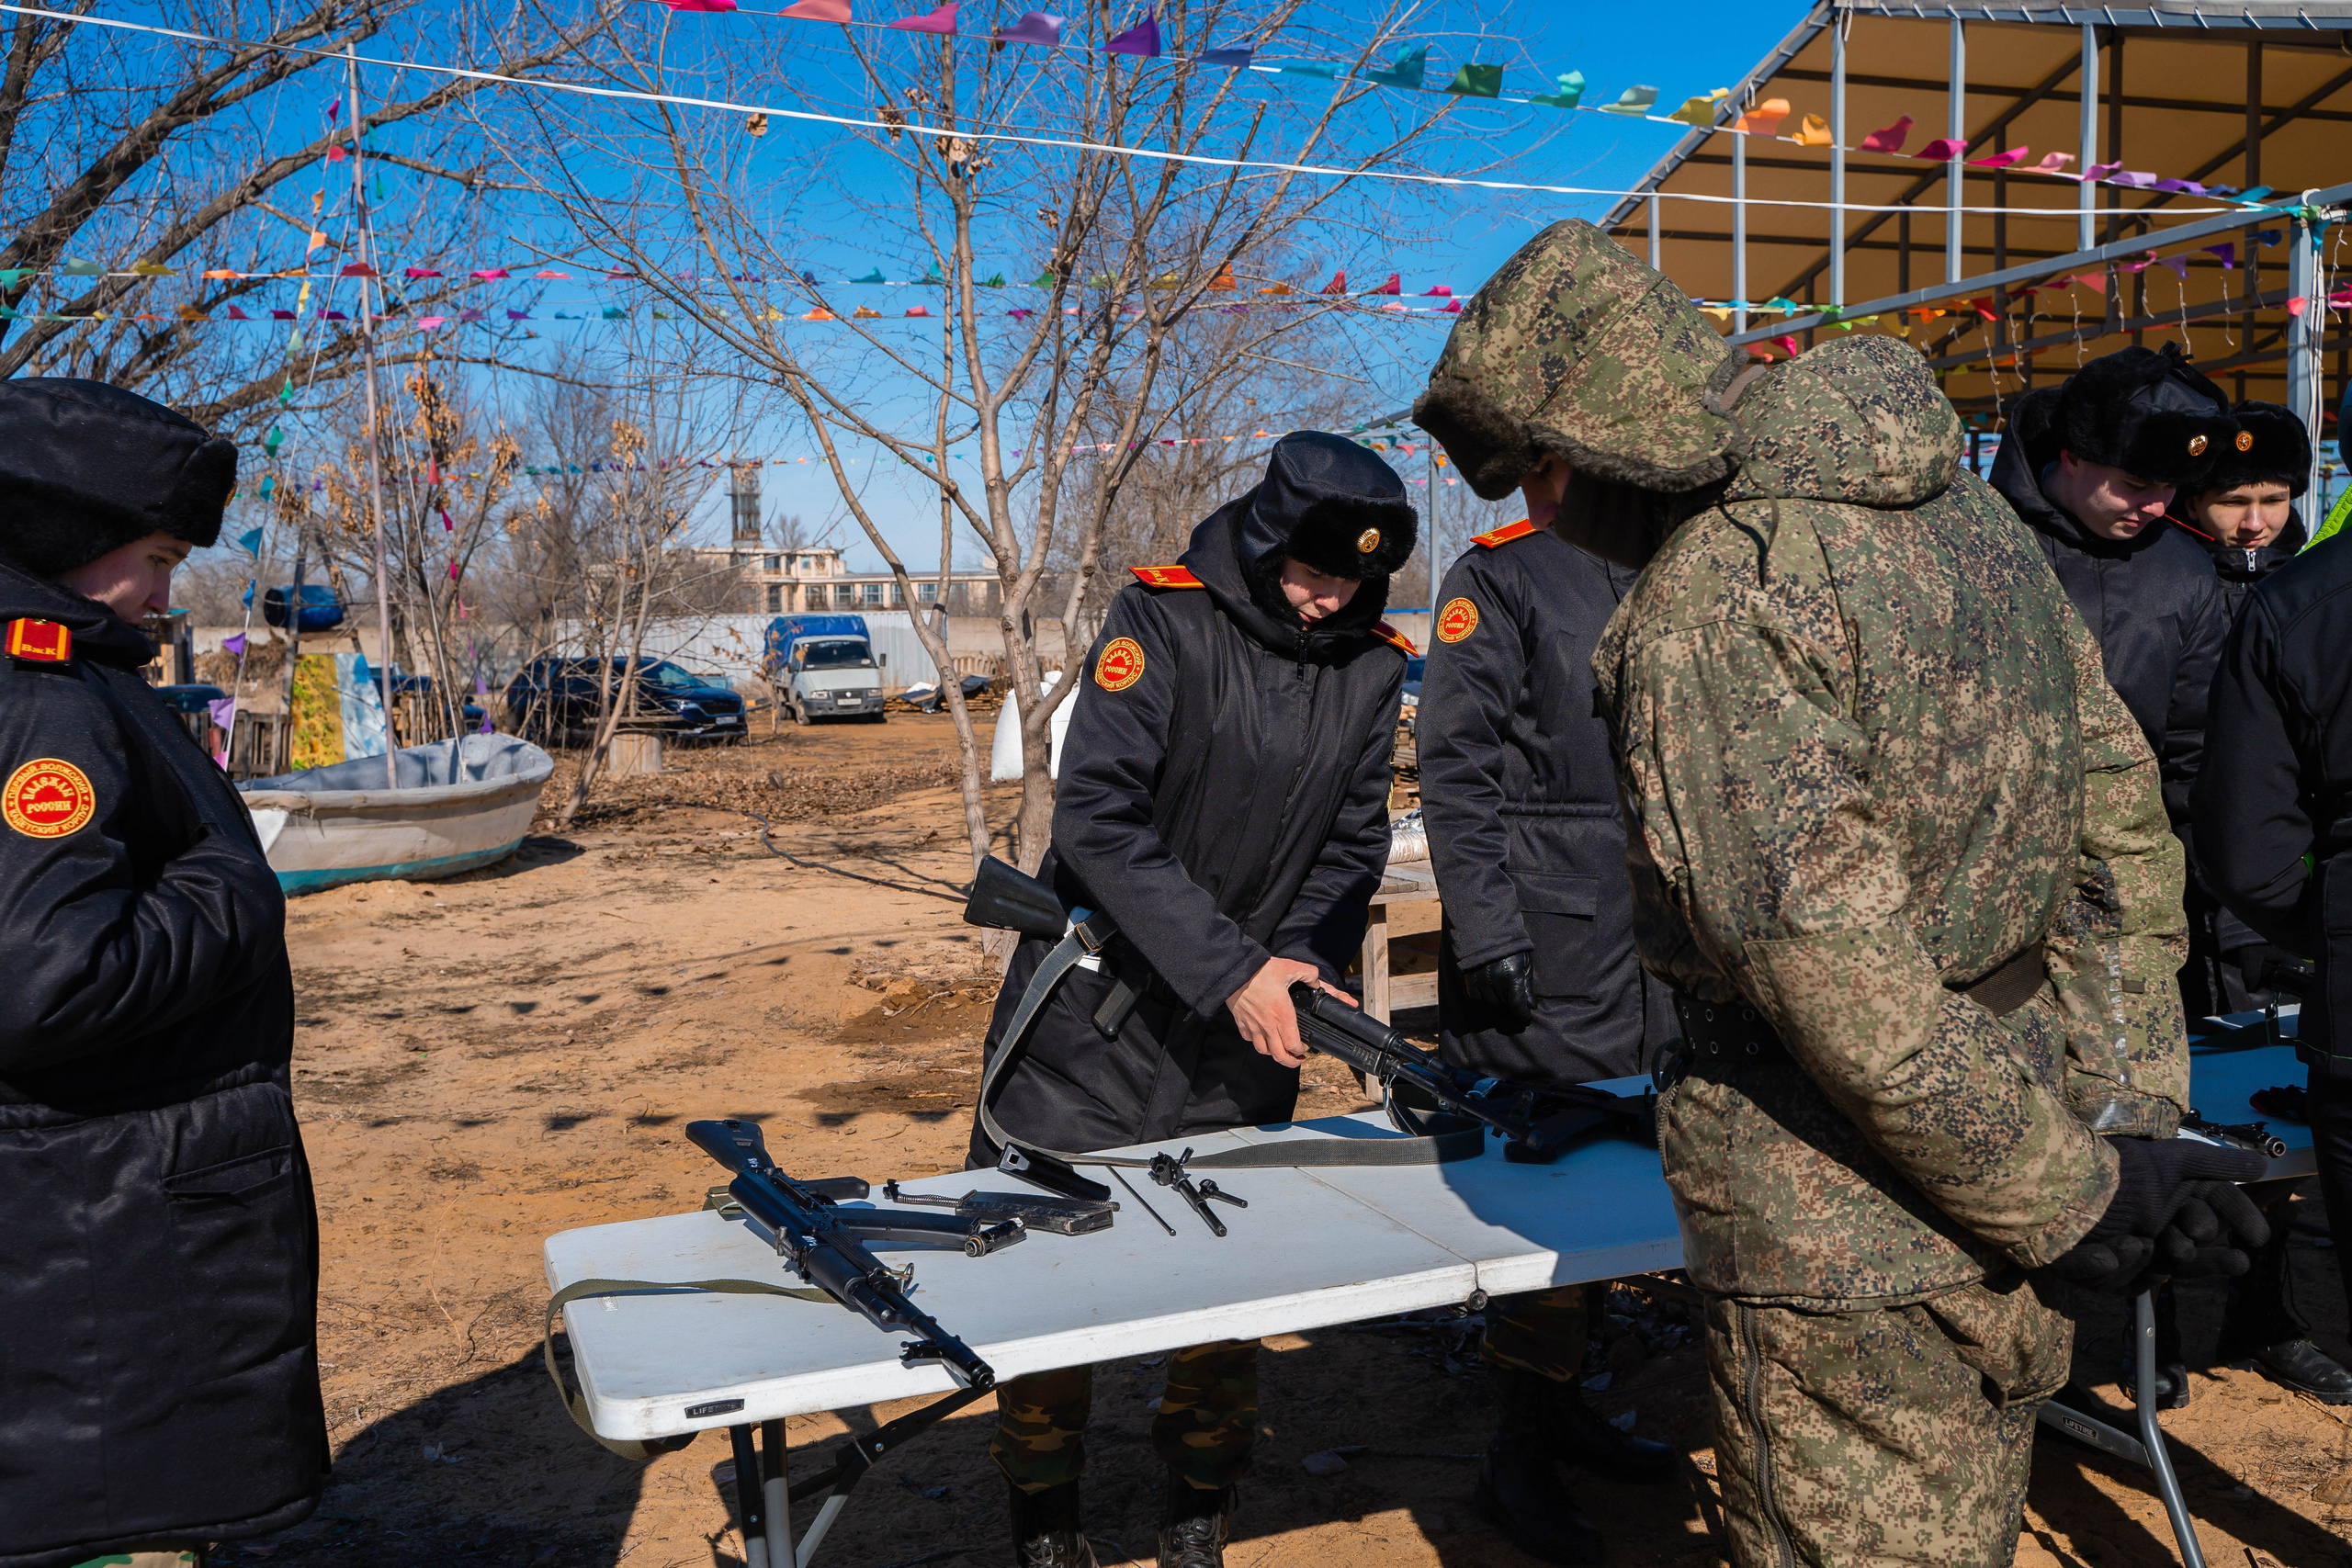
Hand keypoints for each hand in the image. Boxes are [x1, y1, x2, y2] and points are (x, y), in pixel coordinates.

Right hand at [1228, 957, 1348, 1068]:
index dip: (1302, 1050)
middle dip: (1291, 1061)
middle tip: (1298, 1058)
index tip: (1307, 1045)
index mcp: (1282, 1015)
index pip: (1294, 1045)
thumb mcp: (1290, 967)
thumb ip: (1309, 974)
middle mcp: (1268, 1025)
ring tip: (1280, 1049)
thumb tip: (1317, 983)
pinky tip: (1262, 1035)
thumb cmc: (1260, 971)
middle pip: (1280, 1056)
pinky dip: (1257, 1041)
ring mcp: (1253, 1025)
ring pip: (1264, 1051)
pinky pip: (1249, 1039)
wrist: (1234, 971)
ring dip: (1274, 1053)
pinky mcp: (1241, 1022)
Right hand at [1463, 950, 1536, 1029]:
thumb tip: (1531, 1006)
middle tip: (1515, 1003)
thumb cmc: (1512, 949)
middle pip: (1505, 1005)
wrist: (1488, 932)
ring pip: (1491, 1003)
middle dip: (1512, 1007)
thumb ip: (1527, 986)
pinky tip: (1490, 990)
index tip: (1525, 1019)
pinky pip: (1477, 998)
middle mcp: (1496, 981)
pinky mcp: (1470, 981)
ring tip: (1503, 994)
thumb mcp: (1525, 964)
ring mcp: (1481, 981)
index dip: (1522, 1015)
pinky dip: (1484, 998)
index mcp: (1512, 976)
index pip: (1518, 1005)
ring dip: (1499, 1002)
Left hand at [2050, 1138, 2269, 1294]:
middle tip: (2186, 1235)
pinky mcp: (2097, 1273)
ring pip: (2160, 1272)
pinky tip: (2119, 1247)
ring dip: (2166, 1258)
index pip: (2214, 1222)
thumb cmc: (2116, 1171)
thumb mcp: (2169, 1160)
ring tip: (2164, 1246)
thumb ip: (2214, 1163)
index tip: (2257, 1237)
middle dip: (2194, 1243)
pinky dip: (2113, 1262)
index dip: (2236, 1226)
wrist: (2055, 1182)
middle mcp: (2153, 1235)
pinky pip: (2111, 1277)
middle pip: (2191, 1253)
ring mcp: (2126, 1257)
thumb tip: (2264, 1163)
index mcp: (2172, 1209)